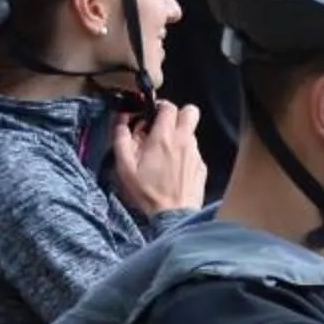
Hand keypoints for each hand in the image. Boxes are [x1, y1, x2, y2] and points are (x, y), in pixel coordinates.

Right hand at [110, 101, 206, 215]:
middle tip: (163, 127)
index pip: (169, 106)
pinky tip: (174, 168)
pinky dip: (185, 153)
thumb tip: (121, 120)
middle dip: (177, 114)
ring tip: (165, 153)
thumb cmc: (148, 193)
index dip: (159, 107)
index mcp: (164, 138)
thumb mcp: (125, 167)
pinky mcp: (201, 167)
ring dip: (179, 136)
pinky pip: (194, 151)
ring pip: (192, 132)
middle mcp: (184, 142)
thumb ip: (121, 138)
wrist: (174, 217)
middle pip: (190, 111)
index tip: (150, 116)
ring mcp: (196, 154)